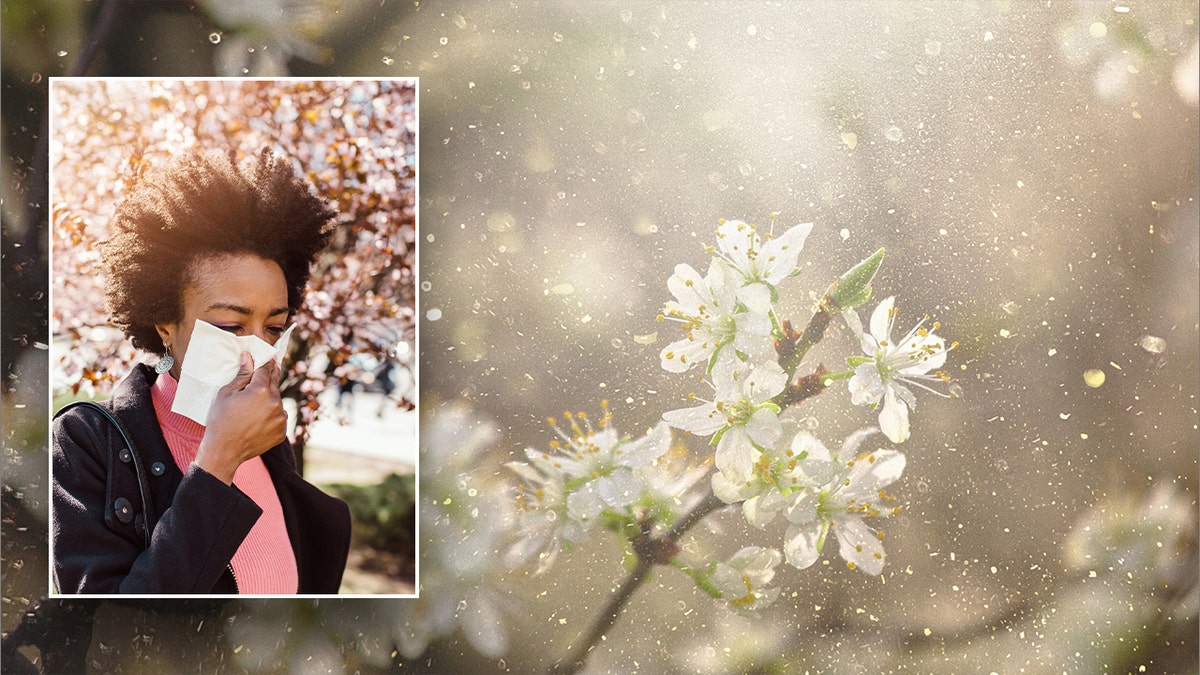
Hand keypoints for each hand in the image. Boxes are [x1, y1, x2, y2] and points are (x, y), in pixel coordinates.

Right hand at [195, 352, 287, 483]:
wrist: (224, 451)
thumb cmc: (220, 420)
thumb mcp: (227, 393)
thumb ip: (242, 374)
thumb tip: (248, 357)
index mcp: (261, 390)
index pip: (266, 369)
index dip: (265, 362)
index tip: (268, 356)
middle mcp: (275, 402)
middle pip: (274, 384)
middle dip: (268, 378)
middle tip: (267, 372)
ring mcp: (281, 418)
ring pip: (277, 401)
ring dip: (270, 399)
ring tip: (254, 405)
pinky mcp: (282, 432)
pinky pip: (279, 417)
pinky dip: (272, 415)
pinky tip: (258, 419)